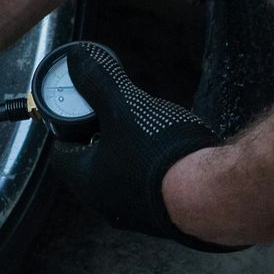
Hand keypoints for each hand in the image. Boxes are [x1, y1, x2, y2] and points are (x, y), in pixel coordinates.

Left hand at [50, 42, 242, 249]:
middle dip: (101, 141)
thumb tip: (77, 57)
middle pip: (93, 167)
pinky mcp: (166, 216)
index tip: (77, 110)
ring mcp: (138, 214)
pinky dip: (156, 171)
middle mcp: (108, 204)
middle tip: (112, 117)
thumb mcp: (124, 107)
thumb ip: (98, 81)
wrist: (212, 194)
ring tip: (145, 132)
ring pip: (124, 179)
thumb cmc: (161, 154)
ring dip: (130, 156)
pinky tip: (172, 154)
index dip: (65, 130)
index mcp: (87, 181)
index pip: (61, 155)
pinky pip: (153, 190)